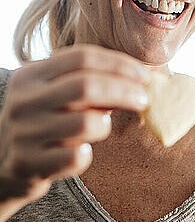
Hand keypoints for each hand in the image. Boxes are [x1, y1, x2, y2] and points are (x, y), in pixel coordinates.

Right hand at [0, 44, 149, 213]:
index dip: (118, 64)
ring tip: (101, 128)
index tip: (143, 75)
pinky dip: (87, 155)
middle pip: (86, 86)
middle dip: (123, 90)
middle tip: (144, 99)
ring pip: (86, 123)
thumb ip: (88, 83)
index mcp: (31, 74)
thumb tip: (137, 81)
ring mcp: (23, 132)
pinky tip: (82, 152)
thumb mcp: (55, 94)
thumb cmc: (42, 121)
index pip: (82, 57)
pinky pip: (75, 158)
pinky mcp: (27, 163)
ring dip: (105, 125)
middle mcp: (24, 100)